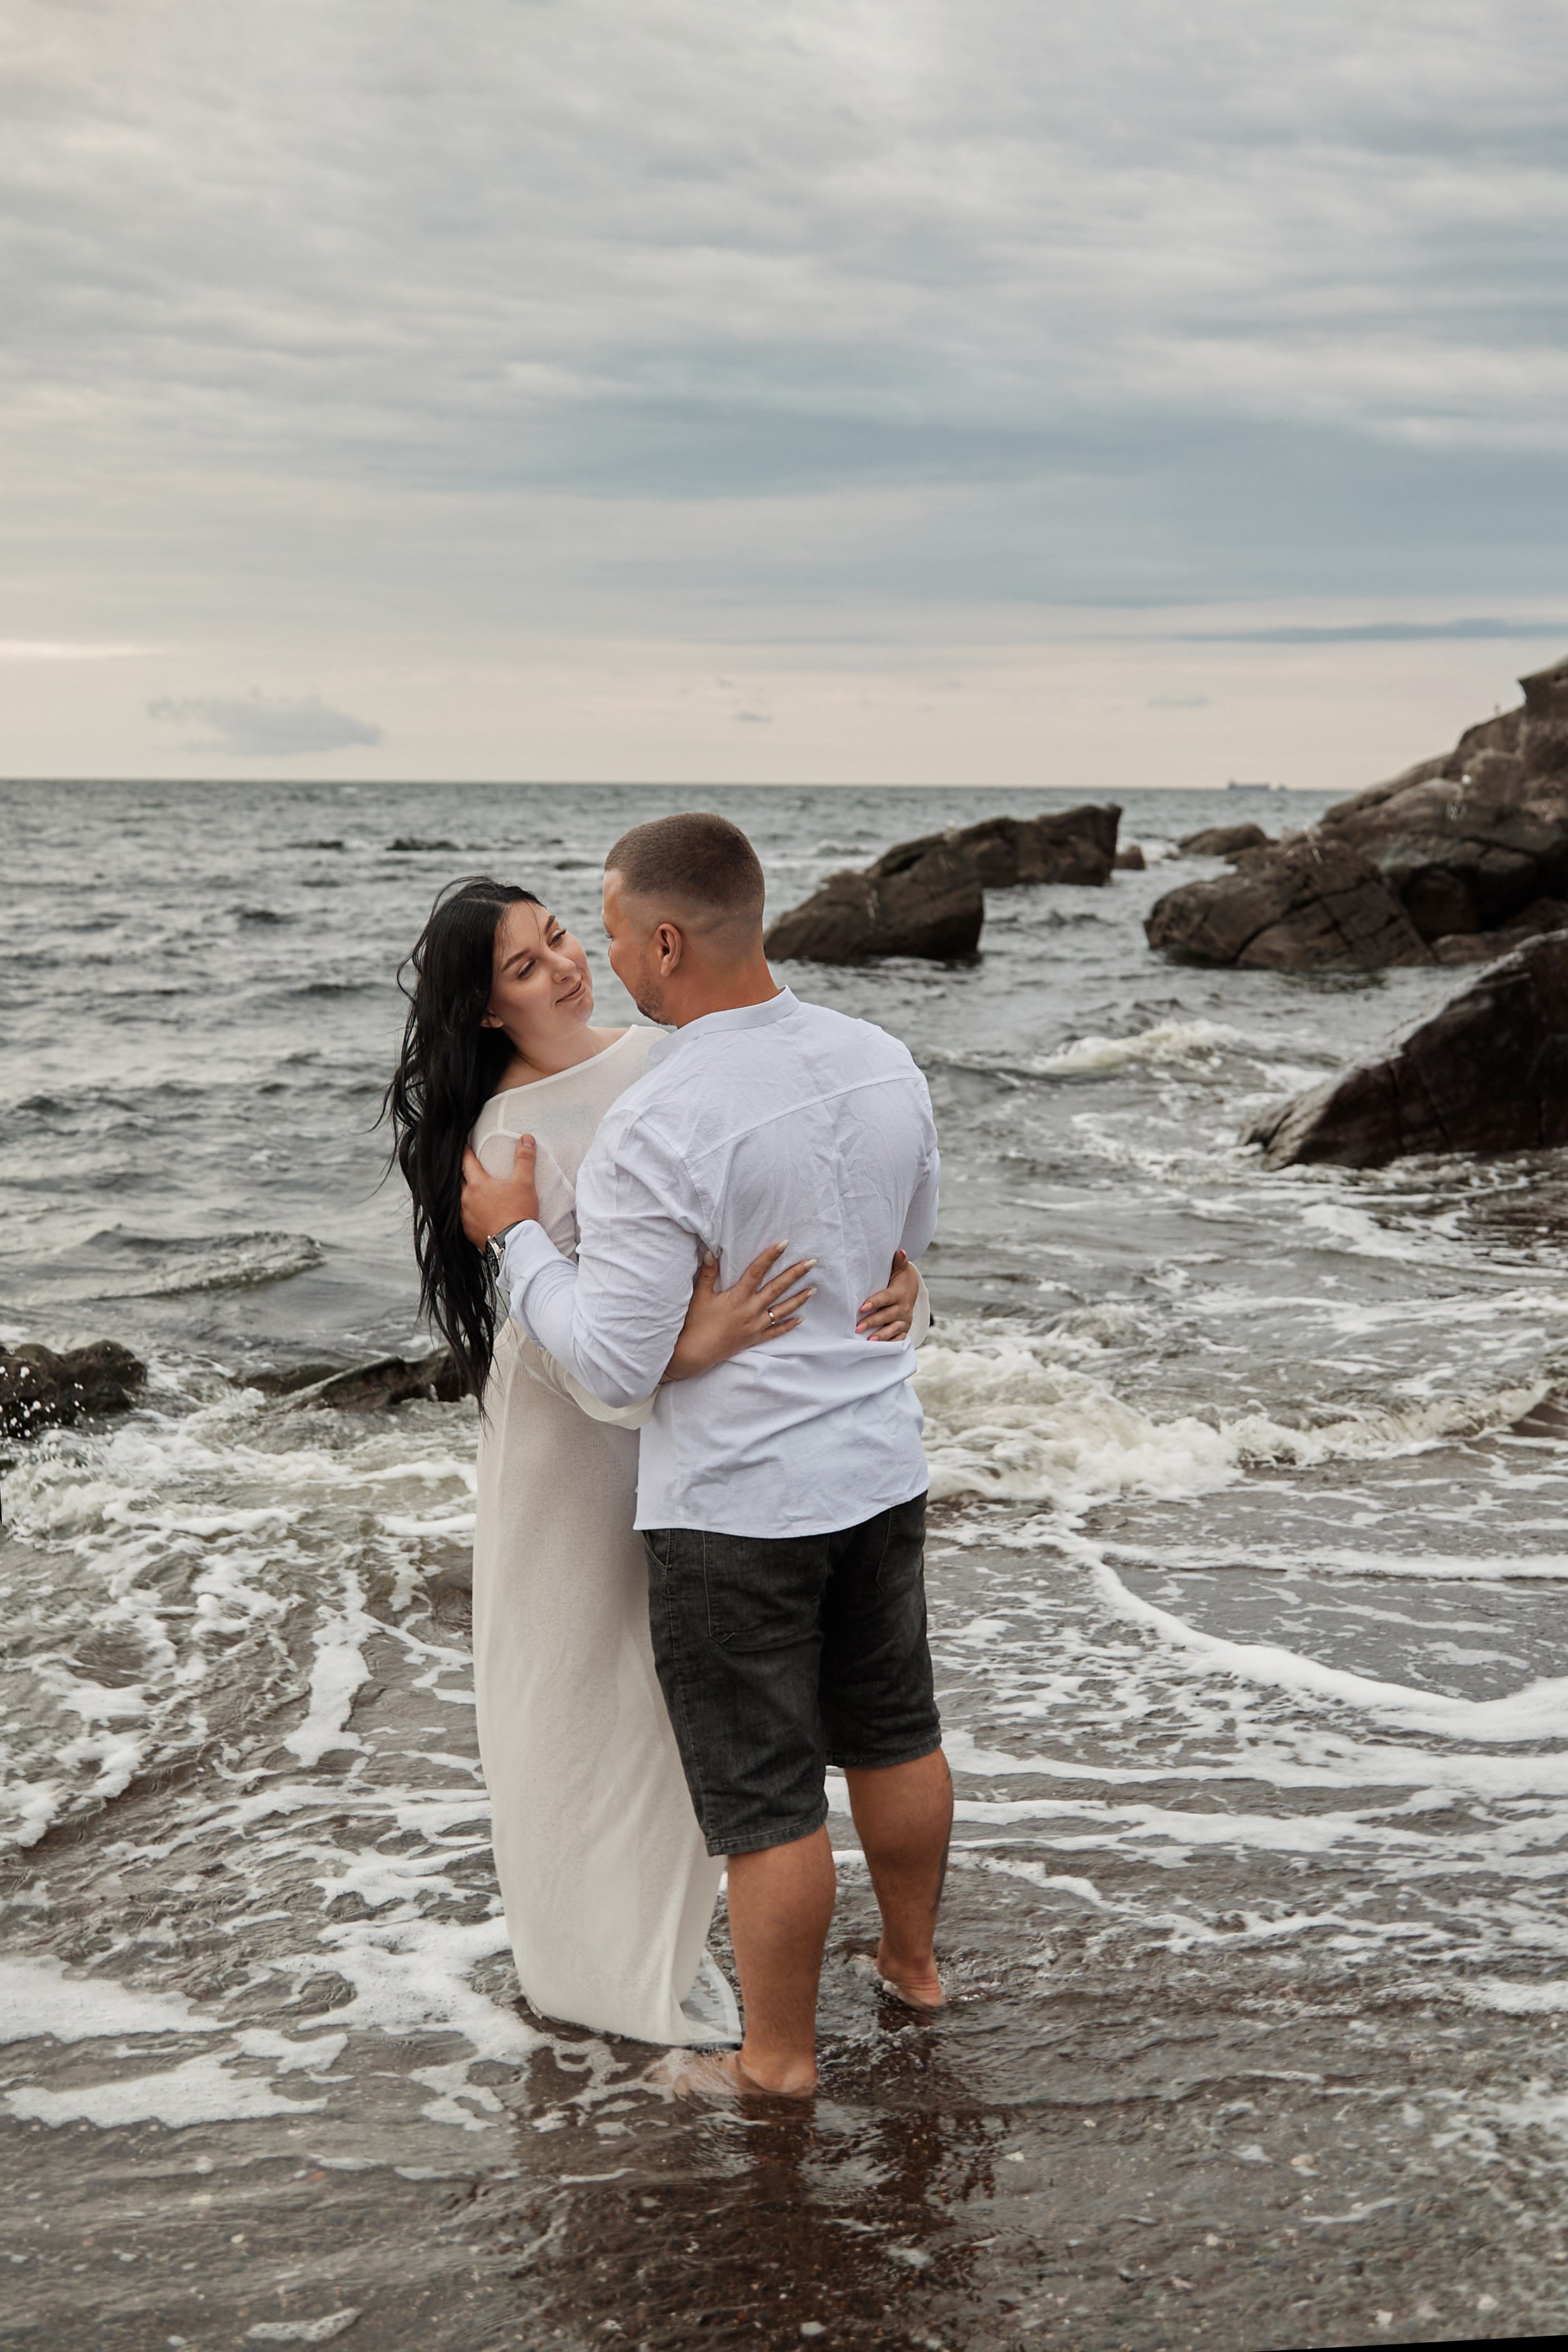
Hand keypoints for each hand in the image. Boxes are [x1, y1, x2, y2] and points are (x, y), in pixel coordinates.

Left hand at [460, 1137, 539, 1248]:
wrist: (515, 1244)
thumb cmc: (518, 1212)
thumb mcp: (525, 1182)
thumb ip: (525, 1159)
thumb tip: (526, 1139)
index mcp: (477, 1184)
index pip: (466, 1161)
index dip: (465, 1152)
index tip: (464, 1146)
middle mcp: (466, 1199)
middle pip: (461, 1181)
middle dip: (465, 1174)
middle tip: (470, 1169)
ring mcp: (466, 1217)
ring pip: (461, 1200)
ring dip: (468, 1195)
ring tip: (476, 1193)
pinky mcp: (468, 1231)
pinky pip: (466, 1218)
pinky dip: (471, 1213)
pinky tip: (479, 1214)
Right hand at [663, 1243, 815, 1381]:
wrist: (694, 1353)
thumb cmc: (695, 1323)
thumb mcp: (700, 1295)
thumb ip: (707, 1274)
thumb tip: (711, 1253)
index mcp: (738, 1297)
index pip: (757, 1271)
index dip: (770, 1256)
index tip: (784, 1244)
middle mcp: (751, 1310)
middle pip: (777, 1288)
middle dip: (795, 1274)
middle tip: (811, 1262)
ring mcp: (755, 1326)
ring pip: (782, 1310)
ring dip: (798, 1299)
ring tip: (813, 1289)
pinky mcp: (754, 1339)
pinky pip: (775, 1332)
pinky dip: (788, 1325)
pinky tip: (800, 1319)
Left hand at [857, 1248, 919, 1341]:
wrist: (912, 1289)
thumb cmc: (899, 1278)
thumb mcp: (900, 1269)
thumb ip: (899, 1262)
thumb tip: (900, 1251)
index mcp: (899, 1294)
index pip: (885, 1298)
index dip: (874, 1302)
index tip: (862, 1307)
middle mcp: (903, 1308)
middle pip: (887, 1316)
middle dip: (872, 1322)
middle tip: (857, 1327)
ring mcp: (904, 1320)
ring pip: (893, 1329)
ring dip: (881, 1335)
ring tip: (869, 1341)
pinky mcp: (904, 1328)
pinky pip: (899, 1338)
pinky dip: (891, 1343)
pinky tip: (881, 1349)